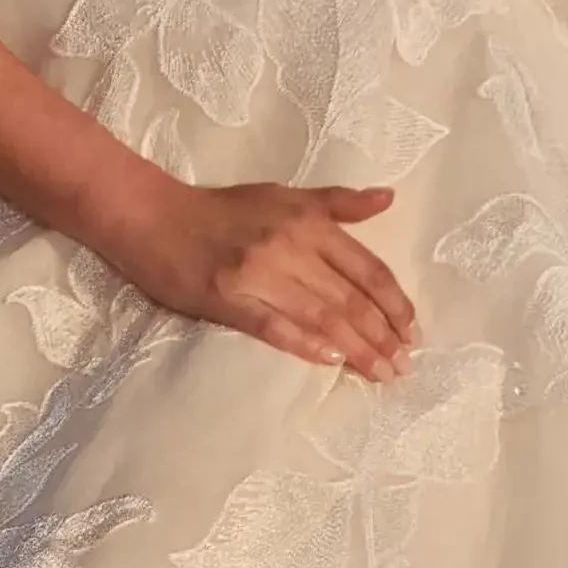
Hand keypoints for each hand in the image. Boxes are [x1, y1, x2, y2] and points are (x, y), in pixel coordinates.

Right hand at [114, 178, 417, 381]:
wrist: (154, 216)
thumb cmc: (224, 208)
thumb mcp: (285, 194)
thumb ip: (338, 203)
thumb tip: (388, 198)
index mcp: (307, 222)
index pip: (365, 267)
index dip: (394, 302)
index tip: (413, 331)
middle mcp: (289, 246)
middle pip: (349, 298)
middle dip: (383, 335)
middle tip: (404, 365)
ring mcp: (258, 275)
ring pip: (320, 316)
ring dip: (356, 349)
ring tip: (381, 373)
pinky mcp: (227, 299)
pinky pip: (273, 326)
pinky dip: (304, 344)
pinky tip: (330, 360)